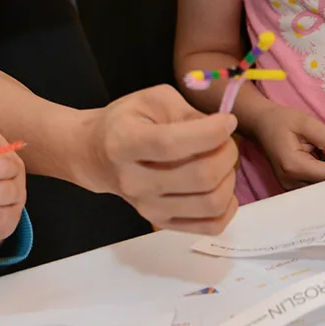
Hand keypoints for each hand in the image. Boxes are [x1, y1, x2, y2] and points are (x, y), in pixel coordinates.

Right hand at [90, 85, 239, 233]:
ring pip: (210, 203)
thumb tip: (222, 132)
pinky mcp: (160, 223)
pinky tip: (221, 186)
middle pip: (199, 177)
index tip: (227, 120)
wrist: (95, 155)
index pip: (172, 144)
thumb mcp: (151, 100)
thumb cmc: (126, 121)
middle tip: (225, 140)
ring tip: (221, 162)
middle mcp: (133, 181)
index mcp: (124, 142)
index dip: (210, 132)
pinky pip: (210, 226)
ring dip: (229, 178)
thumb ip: (186, 112)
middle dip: (226, 153)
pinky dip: (227, 206)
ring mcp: (147, 208)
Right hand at [244, 104, 324, 190]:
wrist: (261, 125)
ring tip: (323, 156)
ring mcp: (290, 187)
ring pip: (322, 187)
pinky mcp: (292, 188)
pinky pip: (315, 186)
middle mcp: (291, 182)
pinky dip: (321, 176)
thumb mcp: (306, 122)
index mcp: (293, 166)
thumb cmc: (282, 121)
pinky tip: (318, 163)